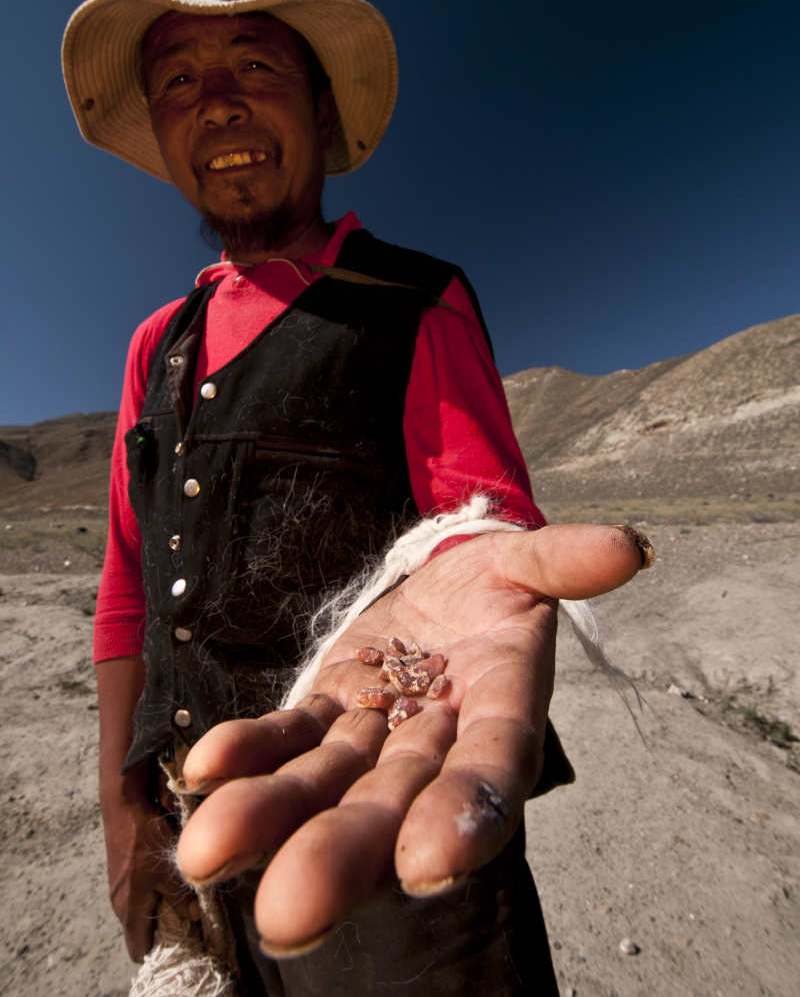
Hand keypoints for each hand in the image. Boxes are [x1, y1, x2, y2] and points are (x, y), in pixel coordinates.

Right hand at [102, 783, 198, 961]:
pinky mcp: (122, 873)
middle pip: (140, 931)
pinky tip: (167, 877)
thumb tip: (195, 915)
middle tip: (185, 918)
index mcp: (130, 910)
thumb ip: (181, 898)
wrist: (124, 807)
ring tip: (179, 896)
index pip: (138, 949)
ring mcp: (119, 888)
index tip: (179, 941)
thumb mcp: (169, 870)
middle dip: (161, 928)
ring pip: (140, 911)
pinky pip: (138, 895)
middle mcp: (120, 904)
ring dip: (157, 907)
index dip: (158, 950)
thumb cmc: (146, 840)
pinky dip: (152, 893)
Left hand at [175, 524, 647, 954]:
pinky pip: (288, 739)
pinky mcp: (329, 711)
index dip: (467, 813)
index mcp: (500, 715)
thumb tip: (631, 549)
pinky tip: (203, 770)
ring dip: (271, 819)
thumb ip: (563, 562)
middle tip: (289, 917)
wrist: (448, 589)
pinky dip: (250, 755)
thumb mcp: (526, 564)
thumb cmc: (496, 584)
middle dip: (344, 857)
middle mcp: (435, 745)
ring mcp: (375, 735)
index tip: (429, 863)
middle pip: (393, 808)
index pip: (491, 773)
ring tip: (208, 851)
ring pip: (325, 785)